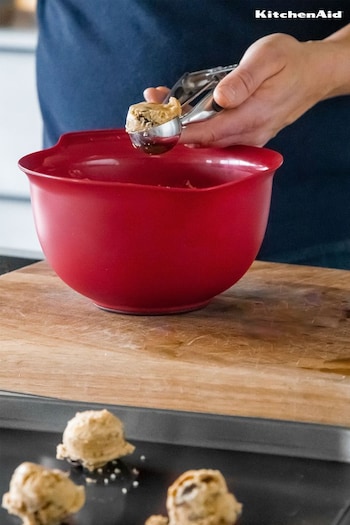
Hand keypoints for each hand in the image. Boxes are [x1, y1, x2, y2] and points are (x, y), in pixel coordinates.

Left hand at [145, 31, 345, 146]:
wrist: (313, 75)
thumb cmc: (291, 62)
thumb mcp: (269, 57)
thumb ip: (244, 79)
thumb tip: (222, 98)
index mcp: (253, 116)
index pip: (209, 132)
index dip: (180, 134)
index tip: (156, 131)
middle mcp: (249, 134)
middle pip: (204, 140)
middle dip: (173, 129)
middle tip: (147, 113)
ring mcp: (248, 138)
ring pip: (209, 141)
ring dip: (181, 128)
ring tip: (157, 107)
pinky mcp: (246, 136)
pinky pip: (217, 137)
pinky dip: (196, 127)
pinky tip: (181, 112)